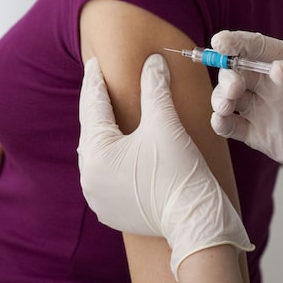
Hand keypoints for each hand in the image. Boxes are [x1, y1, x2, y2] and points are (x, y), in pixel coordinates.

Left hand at [77, 54, 252, 278]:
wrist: (194, 222)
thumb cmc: (180, 171)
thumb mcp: (165, 124)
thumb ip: (154, 88)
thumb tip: (153, 61)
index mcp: (96, 152)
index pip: (94, 107)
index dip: (95, 82)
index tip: (94, 63)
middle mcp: (88, 175)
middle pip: (91, 130)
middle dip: (95, 105)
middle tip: (96, 81)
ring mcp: (96, 195)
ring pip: (96, 153)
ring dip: (101, 133)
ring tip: (104, 113)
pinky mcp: (108, 209)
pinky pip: (103, 175)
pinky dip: (109, 158)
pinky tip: (116, 148)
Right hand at [210, 30, 282, 218]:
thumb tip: (275, 71)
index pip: (255, 47)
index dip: (235, 42)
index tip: (220, 43)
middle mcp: (271, 85)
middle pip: (235, 71)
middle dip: (226, 73)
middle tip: (234, 86)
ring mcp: (263, 110)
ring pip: (227, 97)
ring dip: (219, 97)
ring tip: (227, 104)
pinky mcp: (258, 136)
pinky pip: (230, 126)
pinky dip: (219, 121)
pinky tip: (222, 120)